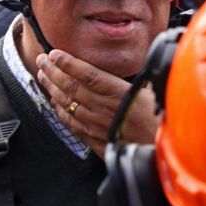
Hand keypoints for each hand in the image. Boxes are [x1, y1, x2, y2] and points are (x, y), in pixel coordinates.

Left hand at [36, 49, 158, 157]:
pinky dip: (60, 112)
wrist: (164, 151)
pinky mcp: (96, 140)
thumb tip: (134, 64)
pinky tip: (55, 105)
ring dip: (52, 89)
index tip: (55, 54)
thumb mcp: (154, 93)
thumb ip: (138, 79)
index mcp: (120, 94)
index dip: (68, 63)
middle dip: (53, 72)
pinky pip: (72, 125)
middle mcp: (105, 109)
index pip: (87, 74)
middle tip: (41, 61)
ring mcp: (98, 126)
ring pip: (68, 105)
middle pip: (72, 87)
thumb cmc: (163, 121)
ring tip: (43, 77)